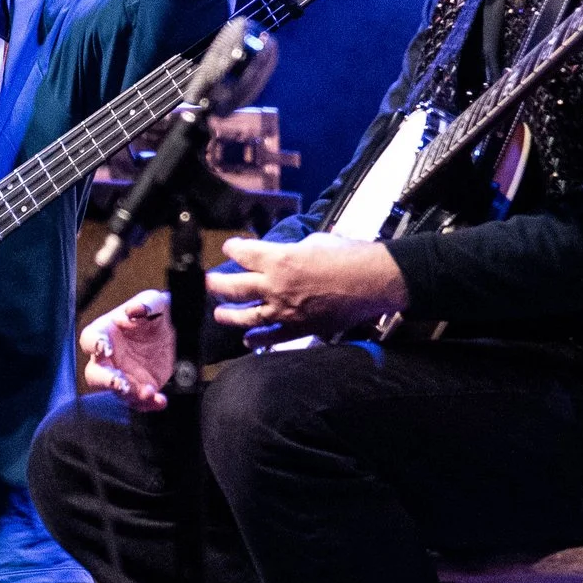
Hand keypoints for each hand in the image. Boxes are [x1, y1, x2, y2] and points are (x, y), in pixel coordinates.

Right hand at [81, 290, 173, 409]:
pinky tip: (160, 400)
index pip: (90, 339)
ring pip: (117, 393)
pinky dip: (149, 404)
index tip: (105, 347)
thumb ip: (145, 304)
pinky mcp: (140, 387)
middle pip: (95, 374)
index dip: (94, 344)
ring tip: (148, 393)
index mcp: (106, 331)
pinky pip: (139, 402)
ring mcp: (124, 375)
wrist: (178, 330)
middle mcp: (110, 357)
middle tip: (120, 382)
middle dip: (105, 381)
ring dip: (131, 395)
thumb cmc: (158, 311)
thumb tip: (134, 310)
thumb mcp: (156, 302)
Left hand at [208, 233, 407, 340]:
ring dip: (229, 315)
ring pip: (246, 316)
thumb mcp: (316, 241)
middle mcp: (276, 286)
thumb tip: (283, 255)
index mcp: (279, 259)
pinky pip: (272, 337)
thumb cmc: (349, 256)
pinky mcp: (299, 328)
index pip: (243, 254)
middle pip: (233, 287)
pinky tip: (248, 341)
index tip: (229, 248)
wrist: (373, 281)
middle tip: (209, 283)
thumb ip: (292, 250)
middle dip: (216, 285)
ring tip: (219, 314)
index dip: (233, 249)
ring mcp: (285, 311)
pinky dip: (258, 340)